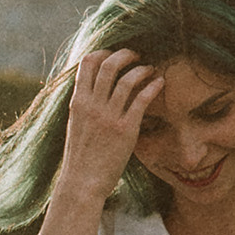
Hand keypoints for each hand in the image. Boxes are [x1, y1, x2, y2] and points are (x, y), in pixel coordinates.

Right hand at [56, 48, 162, 204]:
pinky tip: (159, 83)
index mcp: (78, 102)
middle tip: (136, 55)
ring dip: (142, 69)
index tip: (114, 54)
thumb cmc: (81, 156)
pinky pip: (141, 99)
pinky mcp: (125, 130)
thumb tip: (92, 90)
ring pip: (127, 79)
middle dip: (125, 54)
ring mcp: (109, 117)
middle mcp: (92, 105)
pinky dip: (152, 86)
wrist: (82, 183)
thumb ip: (84, 105)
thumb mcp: (76, 124)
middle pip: (108, 64)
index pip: (87, 63)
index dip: (103, 52)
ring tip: (150, 68)